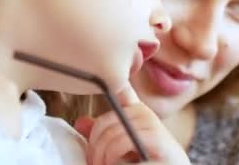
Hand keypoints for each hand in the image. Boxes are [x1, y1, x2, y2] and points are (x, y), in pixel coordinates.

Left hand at [75, 86, 189, 164]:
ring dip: (103, 156)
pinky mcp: (158, 138)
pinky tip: (116, 164)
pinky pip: (122, 141)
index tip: (94, 82)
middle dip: (95, 145)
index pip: (119, 90)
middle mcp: (145, 114)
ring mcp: (153, 124)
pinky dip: (114, 157)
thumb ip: (103, 137)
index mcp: (135, 113)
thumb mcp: (120, 151)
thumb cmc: (147, 163)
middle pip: (105, 121)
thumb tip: (80, 123)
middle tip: (94, 162)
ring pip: (112, 133)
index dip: (108, 83)